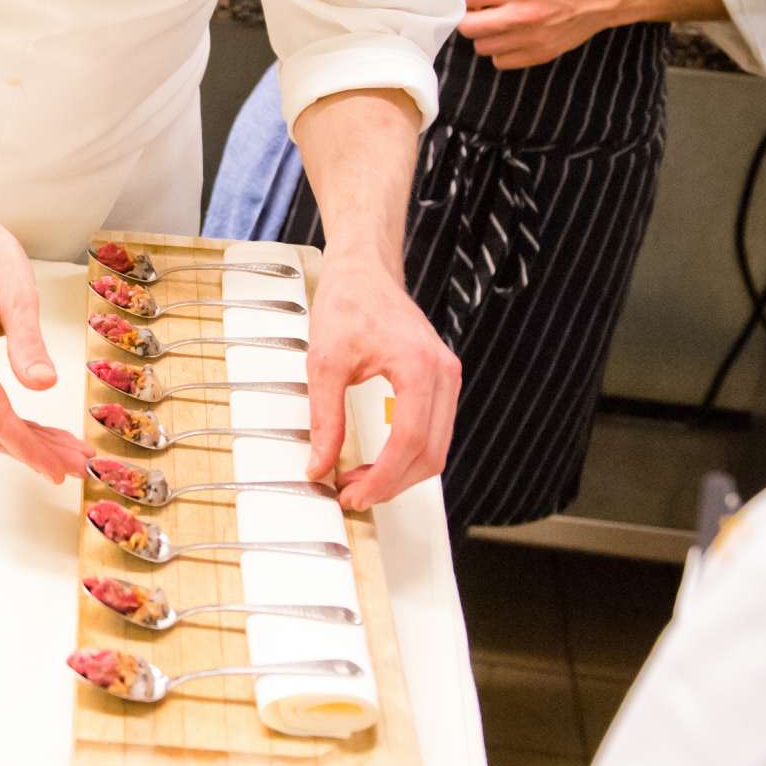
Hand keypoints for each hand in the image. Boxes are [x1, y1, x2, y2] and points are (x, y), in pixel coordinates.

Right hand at [0, 191, 86, 484]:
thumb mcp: (16, 292)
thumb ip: (28, 342)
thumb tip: (44, 386)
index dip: (30, 449)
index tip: (60, 468)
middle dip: (34, 452)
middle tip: (76, 463)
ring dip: (24, 441)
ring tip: (66, 450)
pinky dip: (10, 423)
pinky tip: (39, 429)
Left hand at [304, 251, 459, 509]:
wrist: (363, 271)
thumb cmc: (348, 302)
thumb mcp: (324, 362)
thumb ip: (324, 419)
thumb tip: (319, 465)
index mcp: (419, 367)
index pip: (409, 441)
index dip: (382, 478)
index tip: (353, 494)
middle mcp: (443, 374)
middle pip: (430, 453)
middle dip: (391, 483)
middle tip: (352, 494)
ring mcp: (447, 377)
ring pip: (436, 448)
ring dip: (400, 473)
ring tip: (359, 480)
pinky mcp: (440, 381)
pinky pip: (434, 431)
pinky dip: (408, 454)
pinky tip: (378, 461)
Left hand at [458, 0, 618, 69]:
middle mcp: (522, 16)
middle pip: (468, 27)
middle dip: (467, 16)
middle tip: (477, 9)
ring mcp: (530, 39)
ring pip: (482, 47)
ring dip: (484, 34)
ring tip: (497, 22)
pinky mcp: (539, 55)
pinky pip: (501, 61)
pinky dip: (500, 50)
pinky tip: (510, 36)